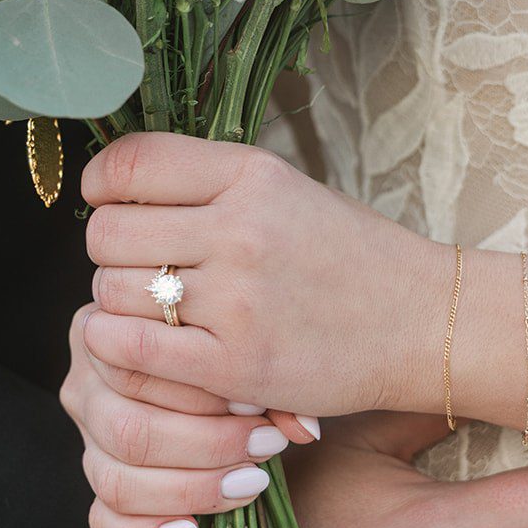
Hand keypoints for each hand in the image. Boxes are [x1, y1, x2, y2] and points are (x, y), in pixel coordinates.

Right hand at [60, 305, 319, 527]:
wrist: (237, 379)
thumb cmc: (239, 348)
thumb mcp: (245, 346)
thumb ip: (268, 378)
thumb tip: (302, 430)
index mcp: (110, 329)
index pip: (135, 365)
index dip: (198, 393)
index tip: (256, 404)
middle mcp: (87, 384)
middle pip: (128, 429)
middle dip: (205, 446)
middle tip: (266, 446)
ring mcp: (88, 439)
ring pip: (116, 480)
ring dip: (189, 490)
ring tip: (249, 482)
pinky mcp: (98, 487)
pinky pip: (103, 521)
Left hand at [81, 132, 432, 416]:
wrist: (426, 323)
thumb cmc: (351, 257)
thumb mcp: (286, 191)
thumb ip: (210, 184)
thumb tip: (119, 185)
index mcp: (252, 174)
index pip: (132, 163)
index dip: (101, 184)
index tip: (107, 201)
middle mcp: (242, 228)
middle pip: (109, 233)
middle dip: (111, 254)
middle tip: (139, 269)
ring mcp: (238, 298)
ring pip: (112, 292)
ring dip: (119, 305)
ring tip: (154, 311)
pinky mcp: (236, 364)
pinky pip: (130, 348)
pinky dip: (118, 347)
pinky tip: (137, 346)